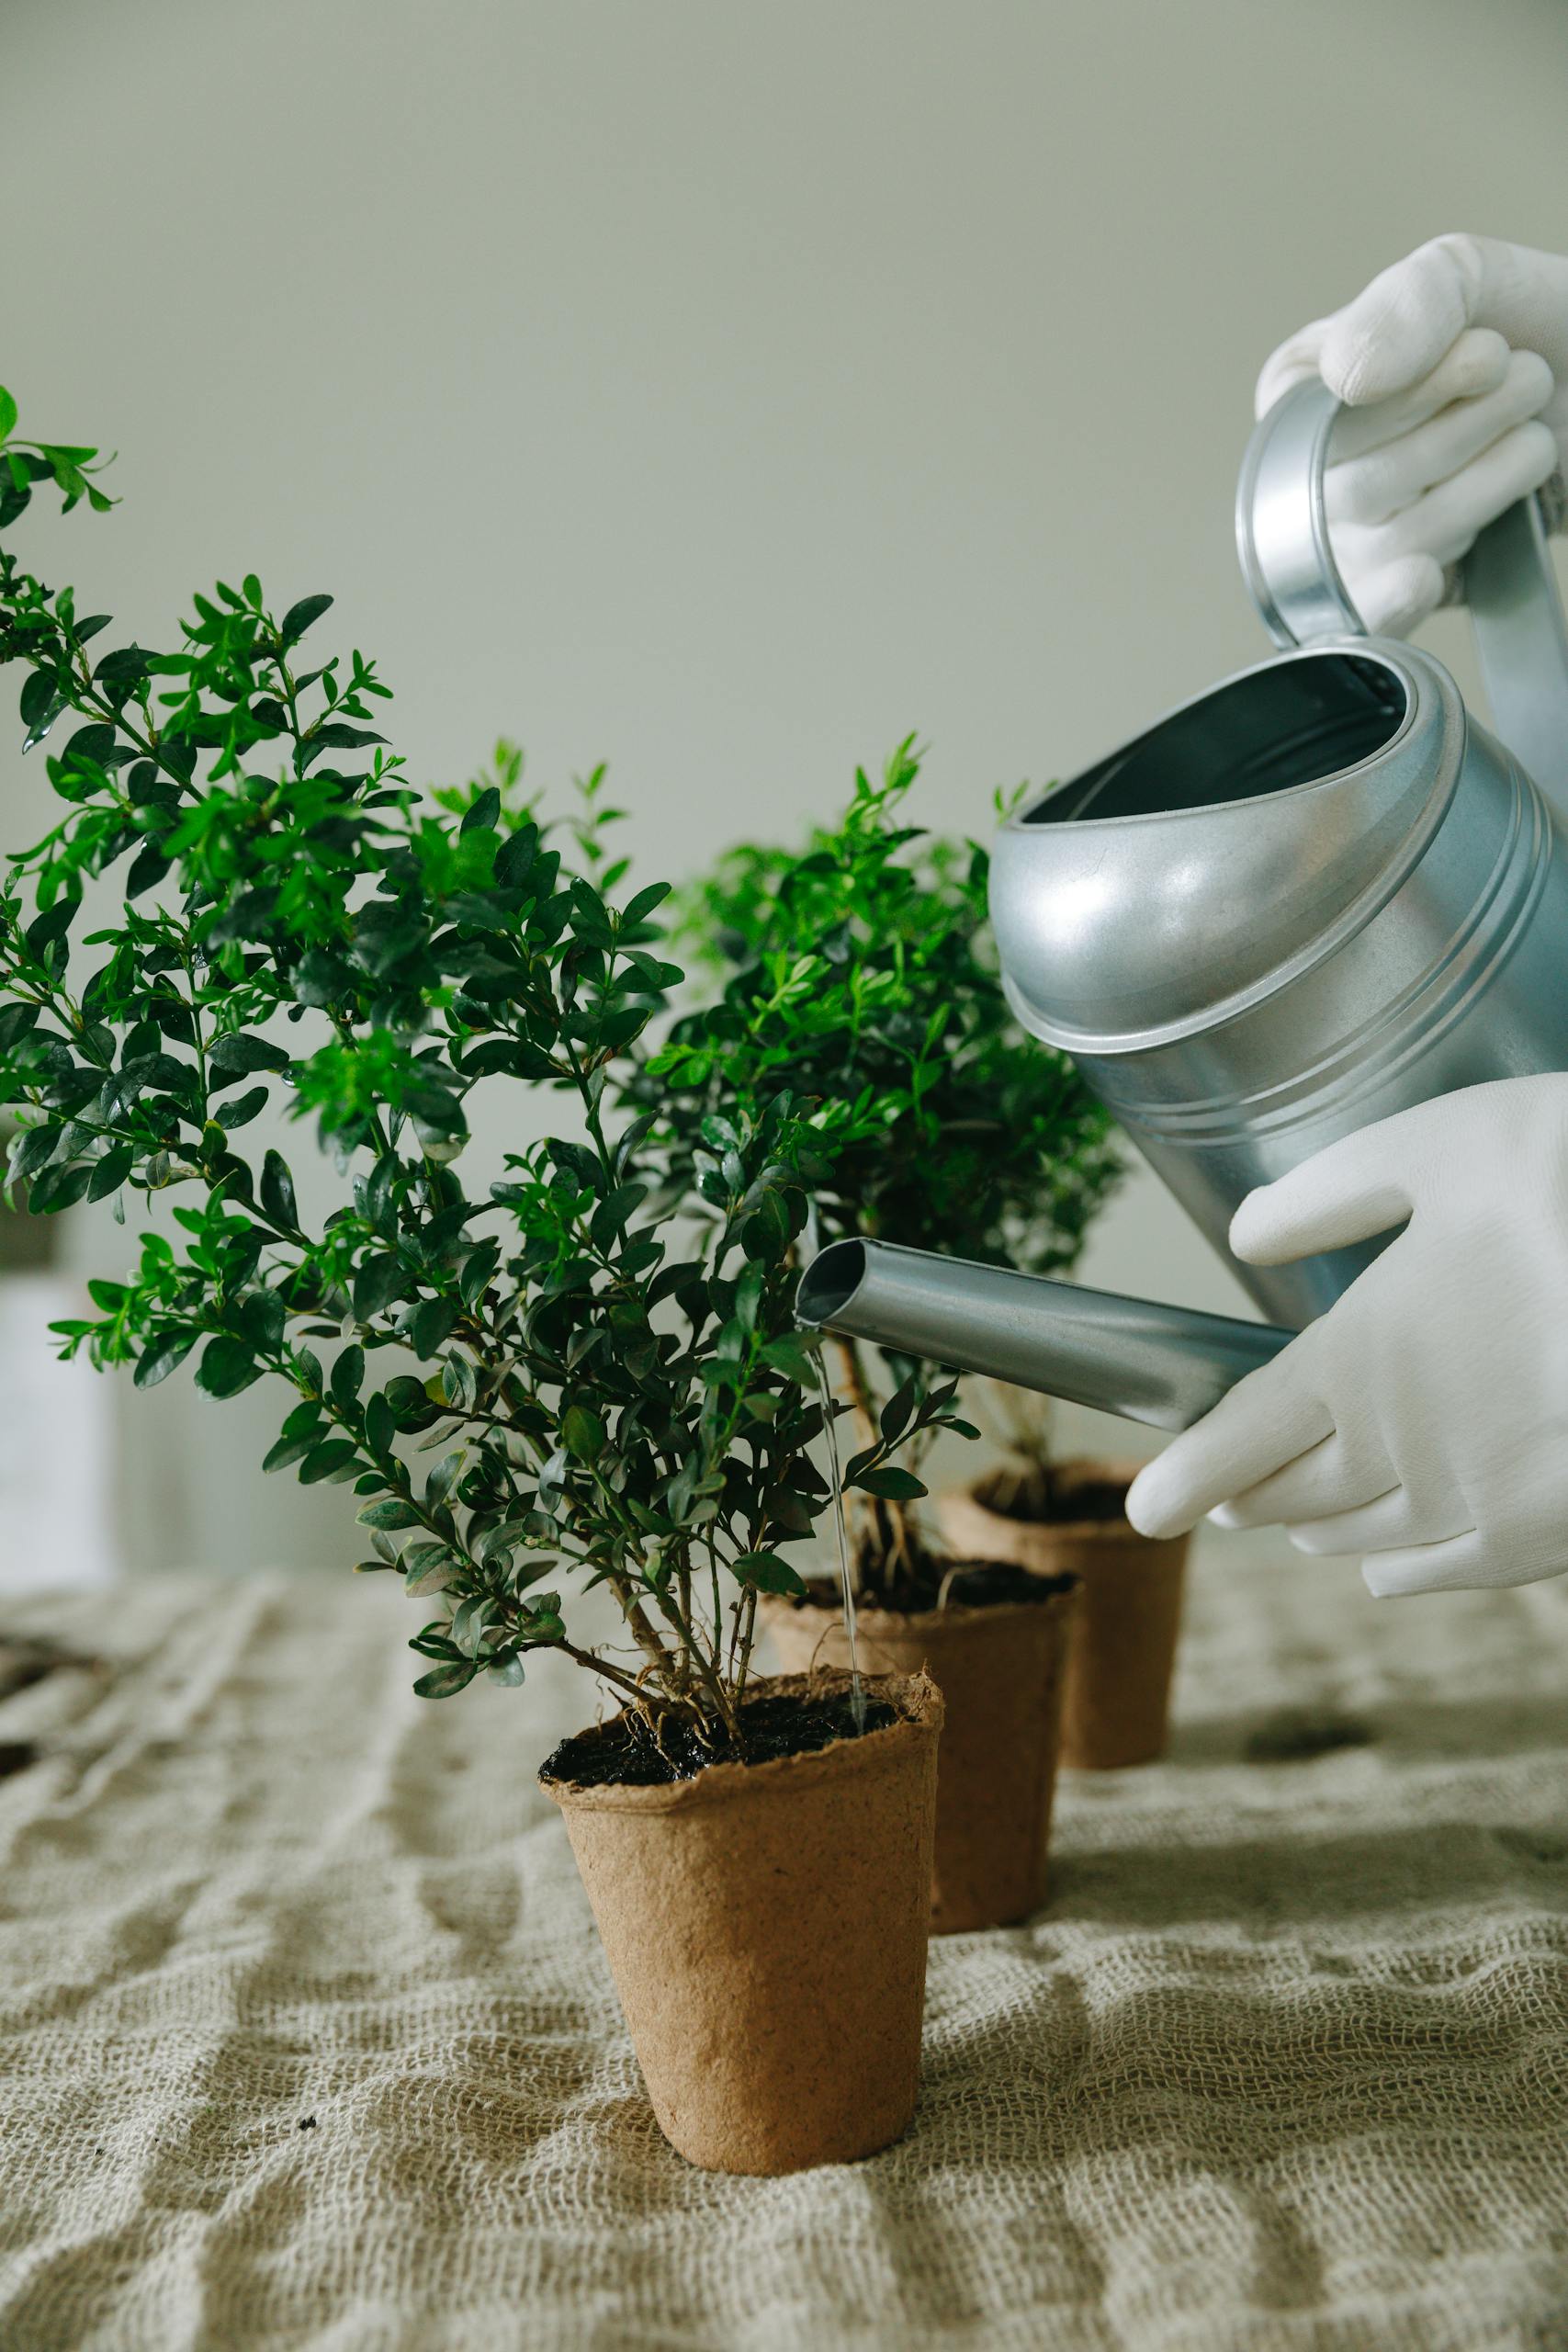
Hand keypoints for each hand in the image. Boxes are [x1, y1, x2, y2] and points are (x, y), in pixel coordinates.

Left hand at [1125, 1077, 1567, 1597]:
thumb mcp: (1441, 1146)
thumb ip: (1331, 1192)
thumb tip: (1247, 1231)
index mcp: (1362, 1356)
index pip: (1242, 1436)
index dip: (1184, 1474)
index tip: (1146, 1505)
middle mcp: (1406, 1444)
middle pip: (1294, 1492)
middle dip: (1249, 1492)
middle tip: (1217, 1491)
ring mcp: (1482, 1497)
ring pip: (1364, 1533)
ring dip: (1315, 1526)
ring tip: (1287, 1520)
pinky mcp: (1550, 1530)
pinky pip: (1451, 1568)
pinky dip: (1401, 1569)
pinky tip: (1382, 1571)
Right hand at [1256, 234, 1567, 635]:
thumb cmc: (1534, 326)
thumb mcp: (1469, 278)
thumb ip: (1406, 304)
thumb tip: (1346, 379)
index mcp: (1304, 397)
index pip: (1314, 424)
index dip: (1407, 399)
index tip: (1487, 353)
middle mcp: (1314, 477)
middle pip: (1354, 489)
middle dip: (1460, 433)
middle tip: (1527, 380)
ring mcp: (1358, 542)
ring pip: (1391, 543)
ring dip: (1484, 484)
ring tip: (1531, 437)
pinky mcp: (1407, 592)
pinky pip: (1378, 618)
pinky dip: (1394, 604)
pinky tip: (1422, 578)